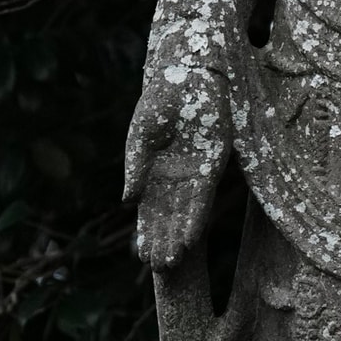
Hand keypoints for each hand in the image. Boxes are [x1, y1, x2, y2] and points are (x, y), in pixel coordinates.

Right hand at [124, 37, 229, 266]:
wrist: (190, 73)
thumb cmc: (161, 100)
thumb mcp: (141, 135)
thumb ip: (134, 167)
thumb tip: (126, 201)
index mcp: (154, 170)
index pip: (149, 209)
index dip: (145, 232)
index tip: (140, 256)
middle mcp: (175, 176)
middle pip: (167, 216)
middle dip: (163, 241)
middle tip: (158, 267)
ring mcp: (194, 171)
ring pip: (185, 211)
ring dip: (179, 235)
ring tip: (173, 259)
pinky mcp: (213, 162)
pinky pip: (203, 194)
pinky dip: (195, 214)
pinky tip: (190, 234)